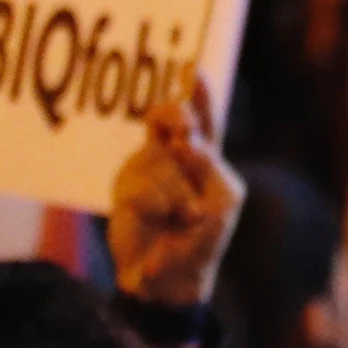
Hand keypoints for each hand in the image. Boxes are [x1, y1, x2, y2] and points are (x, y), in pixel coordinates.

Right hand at [109, 92, 243, 309]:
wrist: (169, 278)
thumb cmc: (204, 238)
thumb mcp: (222, 200)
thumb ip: (209, 166)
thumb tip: (183, 142)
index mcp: (206, 156)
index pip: (204, 117)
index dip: (198, 92)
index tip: (192, 68)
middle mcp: (174, 156)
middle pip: (171, 117)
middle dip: (176, 117)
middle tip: (182, 133)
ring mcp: (147, 168)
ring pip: (157, 157)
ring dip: (173, 189)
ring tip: (182, 215)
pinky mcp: (125, 187)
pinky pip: (140, 182)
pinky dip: (154, 201)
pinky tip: (159, 217)